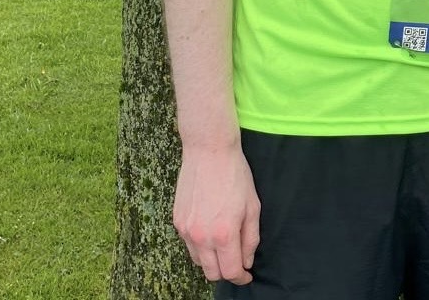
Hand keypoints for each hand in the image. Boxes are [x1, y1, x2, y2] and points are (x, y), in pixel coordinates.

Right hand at [173, 143, 260, 284]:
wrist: (209, 151)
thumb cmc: (235, 175)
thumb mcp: (252, 206)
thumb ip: (250, 239)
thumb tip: (246, 261)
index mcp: (224, 234)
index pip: (230, 271)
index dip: (241, 277)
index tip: (246, 274)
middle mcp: (201, 237)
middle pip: (211, 273)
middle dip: (226, 271)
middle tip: (237, 261)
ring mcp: (186, 230)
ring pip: (197, 261)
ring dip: (211, 260)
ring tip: (224, 243)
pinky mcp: (176, 221)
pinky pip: (188, 244)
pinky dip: (200, 245)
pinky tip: (210, 229)